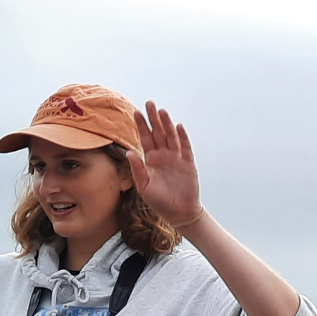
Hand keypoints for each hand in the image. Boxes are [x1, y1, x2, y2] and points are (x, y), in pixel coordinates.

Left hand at [128, 101, 202, 227]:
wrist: (179, 213)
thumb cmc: (159, 201)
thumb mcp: (144, 186)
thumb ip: (137, 169)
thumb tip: (128, 152)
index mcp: (151, 160)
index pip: (145, 138)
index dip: (141, 125)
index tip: (135, 112)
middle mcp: (163, 156)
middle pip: (158, 133)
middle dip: (154, 118)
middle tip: (149, 103)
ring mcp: (176, 158)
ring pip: (171, 137)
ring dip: (167, 124)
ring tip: (162, 111)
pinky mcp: (188, 164)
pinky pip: (185, 148)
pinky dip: (182, 137)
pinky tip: (178, 126)